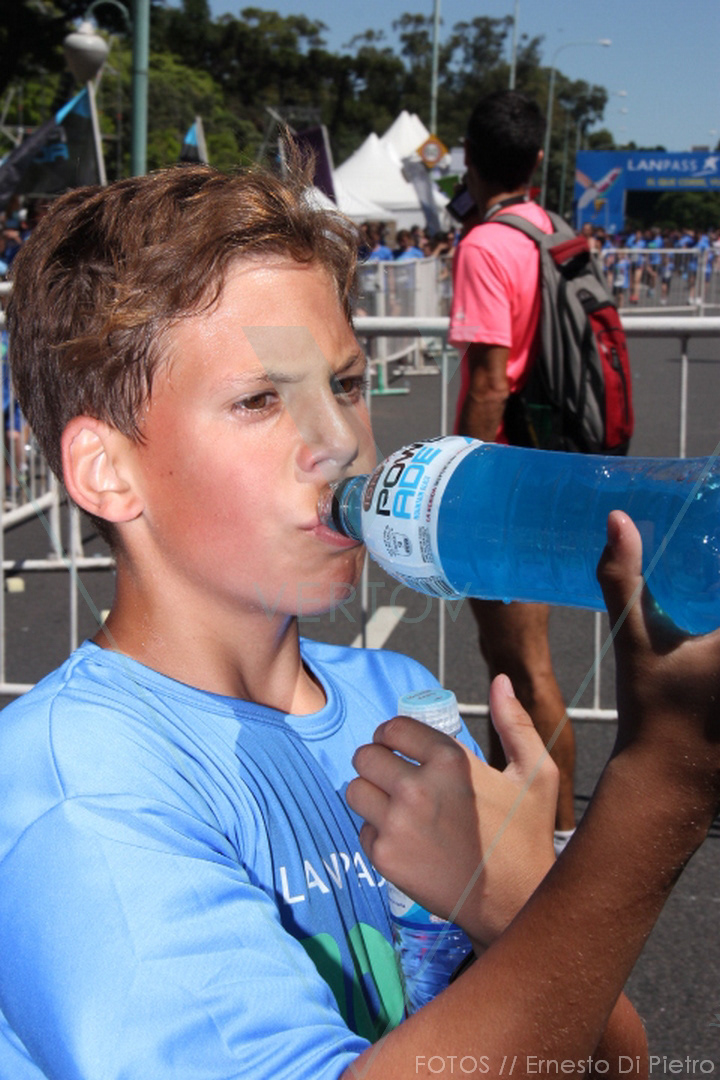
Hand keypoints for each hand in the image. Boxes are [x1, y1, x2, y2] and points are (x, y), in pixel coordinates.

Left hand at [346, 677, 556, 946]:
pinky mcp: (385, 858)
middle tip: (394, 774)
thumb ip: (514, 722)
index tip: (400, 746)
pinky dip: (377, 832)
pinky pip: (362, 829)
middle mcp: (418, 788)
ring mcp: (397, 825)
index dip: (393, 735)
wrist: (515, 903)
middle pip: (366, 755)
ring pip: (355, 789)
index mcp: (451, 760)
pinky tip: (405, 839)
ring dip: (371, 793)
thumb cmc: (527, 836)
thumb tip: (500, 680)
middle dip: (378, 761)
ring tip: (395, 804)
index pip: (392, 728)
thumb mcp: (536, 773)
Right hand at [598, 511, 719, 824]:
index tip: (710, 522)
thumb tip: (619, 520)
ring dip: (715, 599)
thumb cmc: (653, 707)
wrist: (672, 776)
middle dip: (714, 581)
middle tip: (704, 554)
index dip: (716, 549)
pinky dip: (718, 620)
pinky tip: (708, 616)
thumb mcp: (634, 639)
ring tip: (706, 592)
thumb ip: (625, 579)